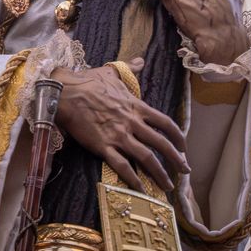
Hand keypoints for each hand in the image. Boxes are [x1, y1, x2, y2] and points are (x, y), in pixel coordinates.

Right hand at [52, 58, 187, 192]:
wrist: (65, 92)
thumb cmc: (87, 81)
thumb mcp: (112, 72)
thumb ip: (130, 68)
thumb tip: (141, 60)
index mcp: (136, 106)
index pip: (165, 123)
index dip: (178, 137)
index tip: (184, 147)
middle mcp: (132, 122)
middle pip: (161, 144)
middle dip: (176, 159)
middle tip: (185, 171)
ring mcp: (118, 136)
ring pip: (146, 158)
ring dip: (160, 173)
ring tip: (168, 186)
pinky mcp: (103, 147)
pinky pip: (122, 166)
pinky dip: (133, 180)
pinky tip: (141, 190)